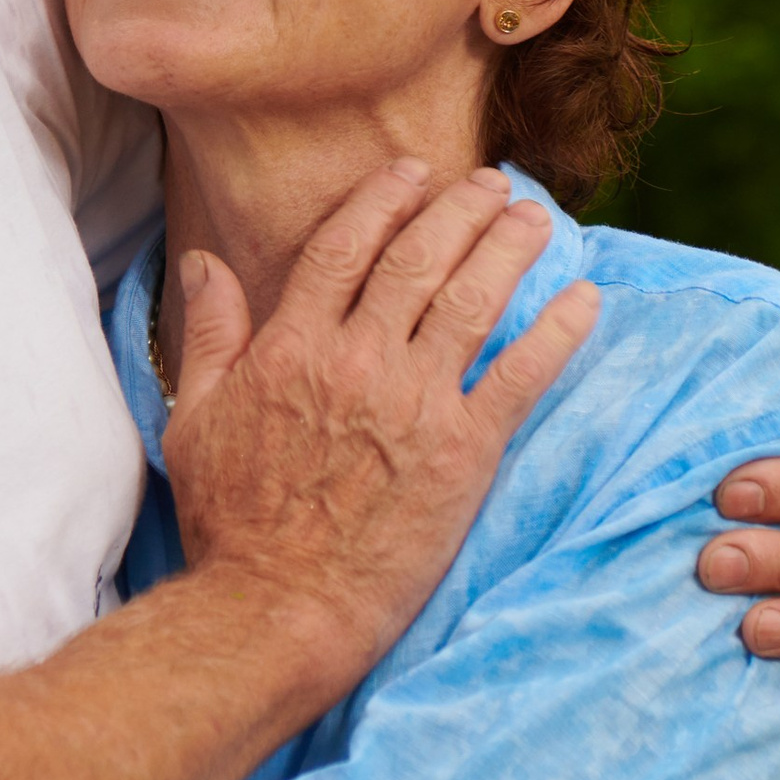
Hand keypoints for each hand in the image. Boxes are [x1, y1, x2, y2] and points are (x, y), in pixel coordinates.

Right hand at [167, 160, 598, 686]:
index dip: (384, 199)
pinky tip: (584, 299)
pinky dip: (557, 332)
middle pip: (418, 258)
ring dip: (509, 249)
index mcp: (291, 347)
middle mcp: (357, 361)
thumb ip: (210, 334)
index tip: (414, 173)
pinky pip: (521, 375)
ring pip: (472, 300)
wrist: (275, 606)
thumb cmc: (230, 523)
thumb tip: (204, 263)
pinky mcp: (463, 453)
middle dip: (461, 210)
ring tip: (537, 220)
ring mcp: (413, 403)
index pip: (346, 246)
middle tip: (494, 186)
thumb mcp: (195, 419)